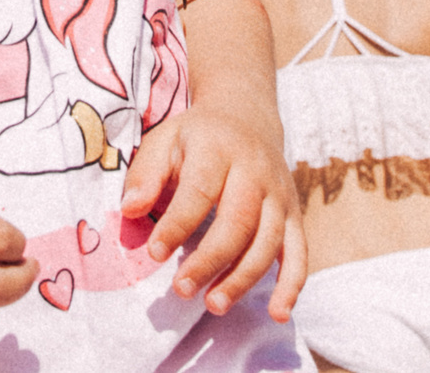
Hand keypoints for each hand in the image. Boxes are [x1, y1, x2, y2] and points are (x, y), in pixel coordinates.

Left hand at [121, 102, 306, 319]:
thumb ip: (145, 175)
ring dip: (243, 278)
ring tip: (213, 305)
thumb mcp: (165, 140)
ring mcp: (280, 194)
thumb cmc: (197, 137)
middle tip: (181, 289)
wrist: (248, 116)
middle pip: (238, 221)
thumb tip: (130, 210)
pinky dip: (292, 284)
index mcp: (218, 149)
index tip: (154, 253)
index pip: (200, 190)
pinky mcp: (294, 213)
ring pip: (268, 241)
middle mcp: (255, 171)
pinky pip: (299, 251)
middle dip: (210, 260)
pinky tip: (277, 313)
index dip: (178, 224)